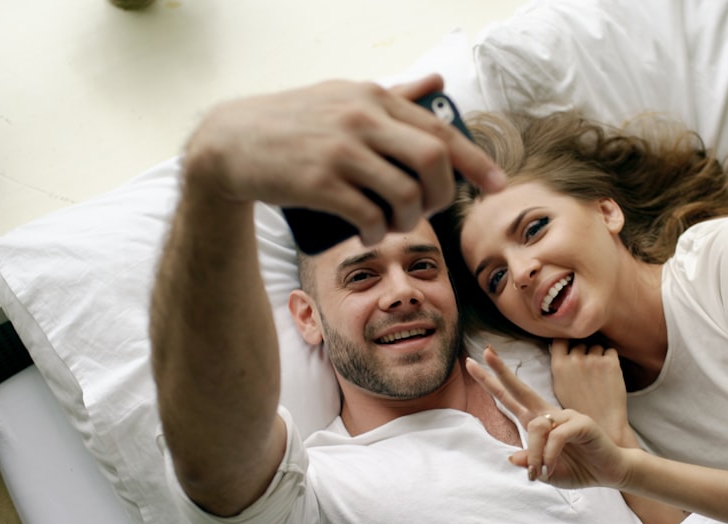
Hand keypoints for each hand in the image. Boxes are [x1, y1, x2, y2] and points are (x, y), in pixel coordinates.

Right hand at [181, 75, 504, 244]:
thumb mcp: (344, 97)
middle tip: (428, 211)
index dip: (474, 161)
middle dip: (442, 194)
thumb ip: (392, 95)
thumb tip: (437, 81)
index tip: (496, 185)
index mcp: (372, 97)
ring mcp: (340, 151)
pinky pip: (370, 217)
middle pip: (433, 159)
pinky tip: (371, 236)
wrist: (230, 144)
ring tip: (393, 227)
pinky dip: (378, 234)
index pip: (439, 130)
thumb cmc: (294, 123)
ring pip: (405, 194)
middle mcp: (361, 119)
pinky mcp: (319, 183)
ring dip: (409, 221)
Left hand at [466, 347, 628, 488]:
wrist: (612, 473)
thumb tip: (511, 456)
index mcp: (539, 422)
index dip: (492, 382)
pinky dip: (549, 454)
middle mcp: (550, 415)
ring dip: (534, 454)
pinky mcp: (581, 423)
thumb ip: (530, 463)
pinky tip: (550, 468)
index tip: (472, 365)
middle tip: (483, 352)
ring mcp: (566, 416)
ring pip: (536, 427)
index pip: (511, 399)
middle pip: (520, 389)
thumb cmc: (581, 469)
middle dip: (500, 372)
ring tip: (539, 474)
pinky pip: (556, 435)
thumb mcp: (548, 472)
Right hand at [549, 340, 631, 444]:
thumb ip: (559, 367)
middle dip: (584, 352)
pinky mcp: (611, 363)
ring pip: (596, 346)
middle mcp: (575, 360)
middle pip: (580, 344)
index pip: (560, 339)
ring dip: (598, 355)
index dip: (566, 342)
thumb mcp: (559, 388)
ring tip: (599, 375)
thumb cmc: (580, 408)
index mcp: (559, 366)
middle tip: (588, 369)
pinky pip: (610, 351)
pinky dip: (610, 359)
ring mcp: (594, 360)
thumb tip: (562, 348)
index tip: (570, 348)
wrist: (603, 423)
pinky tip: (608, 374)